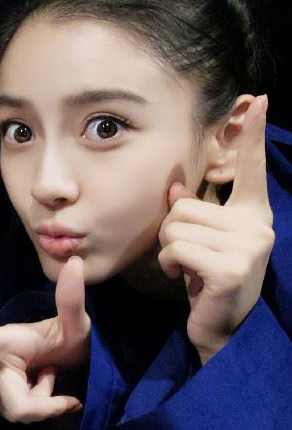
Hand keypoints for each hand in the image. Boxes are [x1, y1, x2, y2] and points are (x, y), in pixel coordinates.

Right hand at [0, 256, 90, 422]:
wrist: (71, 363)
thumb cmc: (69, 339)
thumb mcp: (77, 323)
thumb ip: (72, 299)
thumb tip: (75, 262)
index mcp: (2, 339)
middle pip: (15, 402)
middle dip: (45, 400)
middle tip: (54, 373)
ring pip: (15, 411)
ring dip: (40, 402)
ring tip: (45, 377)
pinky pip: (14, 416)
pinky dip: (36, 409)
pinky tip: (39, 390)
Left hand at [158, 96, 273, 363]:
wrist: (221, 329)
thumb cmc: (208, 281)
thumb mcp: (200, 240)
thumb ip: (192, 210)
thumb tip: (176, 183)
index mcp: (253, 213)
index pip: (252, 168)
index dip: (254, 134)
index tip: (260, 99)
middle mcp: (258, 224)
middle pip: (183, 204)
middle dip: (172, 231)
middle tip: (188, 257)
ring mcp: (248, 245)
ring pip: (175, 224)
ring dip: (168, 249)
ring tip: (187, 268)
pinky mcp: (230, 267)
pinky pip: (175, 247)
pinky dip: (169, 263)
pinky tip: (184, 279)